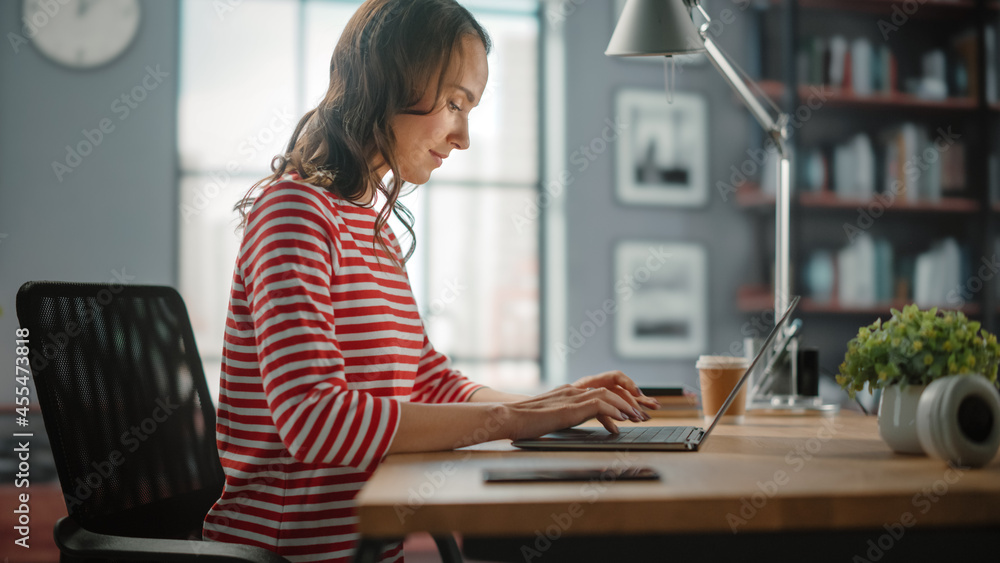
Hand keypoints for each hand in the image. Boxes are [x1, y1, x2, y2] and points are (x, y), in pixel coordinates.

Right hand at [502, 371, 658, 438]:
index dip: (619, 399)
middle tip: (643, 414)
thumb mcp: (549, 417)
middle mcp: (573, 390)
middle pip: (609, 389)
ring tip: (638, 418)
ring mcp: (572, 397)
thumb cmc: (523, 422)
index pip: (601, 390)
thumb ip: (564, 417)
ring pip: (608, 395)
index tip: (631, 412)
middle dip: (630, 401)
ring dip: (626, 406)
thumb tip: (572, 424)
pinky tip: (622, 421)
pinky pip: (599, 404)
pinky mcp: (570, 407)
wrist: (508, 417)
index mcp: (568, 392)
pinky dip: (614, 411)